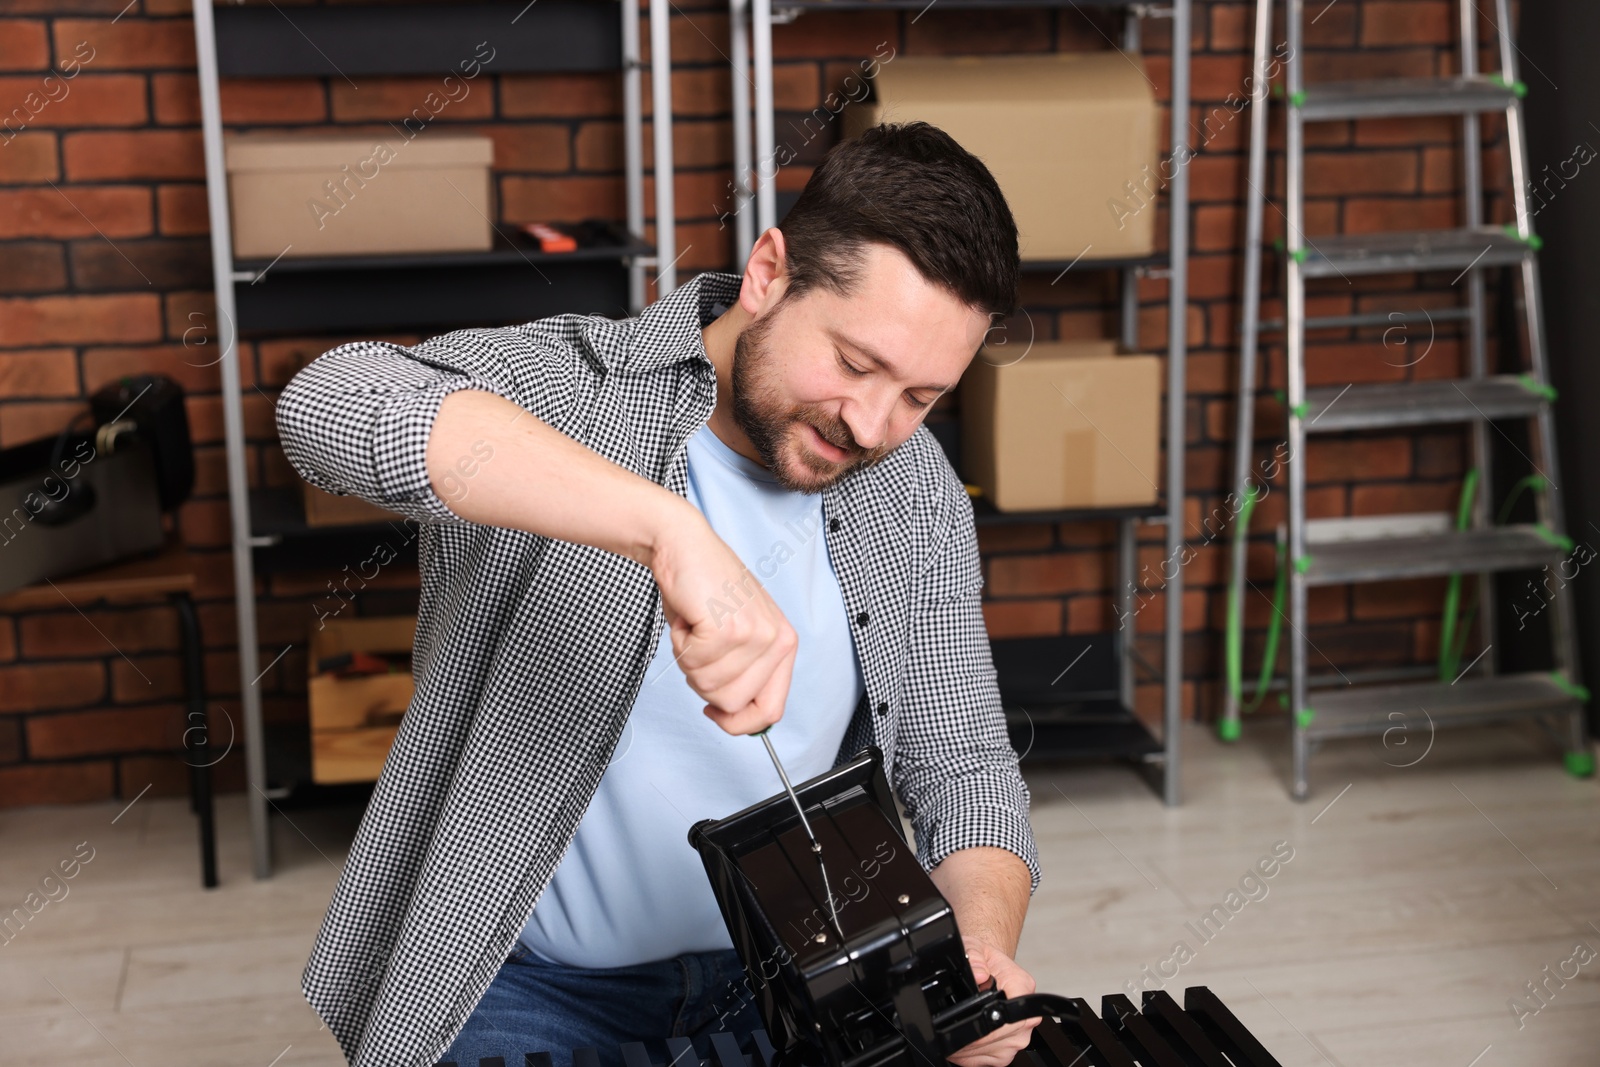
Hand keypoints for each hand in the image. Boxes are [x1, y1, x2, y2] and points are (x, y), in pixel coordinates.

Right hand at [648, 504, 796, 735]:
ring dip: (689, 658)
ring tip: (696, 625)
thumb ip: (744, 674)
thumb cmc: (704, 589)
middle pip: (733, 703)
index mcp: (785, 644)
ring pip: (709, 686)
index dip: (739, 723)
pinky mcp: (729, 629)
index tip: (715, 711)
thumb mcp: (737, 635)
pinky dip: (679, 644)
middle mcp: (778, 640)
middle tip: (700, 643)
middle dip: (703, 680)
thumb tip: (736, 719)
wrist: (684, 546)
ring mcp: (755, 635)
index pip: (771, 710)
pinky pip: (692, 663)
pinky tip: (689, 617)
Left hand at [946, 937, 1039, 1066]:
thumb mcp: (973, 948)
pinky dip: (974, 1056)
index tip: (966, 1022)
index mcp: (1022, 986)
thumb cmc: (984, 960)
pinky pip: (992, 1061)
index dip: (985, 1025)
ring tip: (956, 1034)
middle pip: (1002, 1039)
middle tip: (951, 1029)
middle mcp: (1026, 1014)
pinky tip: (964, 1042)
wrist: (988, 968)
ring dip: (972, 1050)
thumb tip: (979, 973)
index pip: (1011, 1017)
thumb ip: (974, 956)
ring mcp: (1020, 1034)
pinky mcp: (1010, 1048)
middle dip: (974, 1039)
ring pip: (997, 1053)